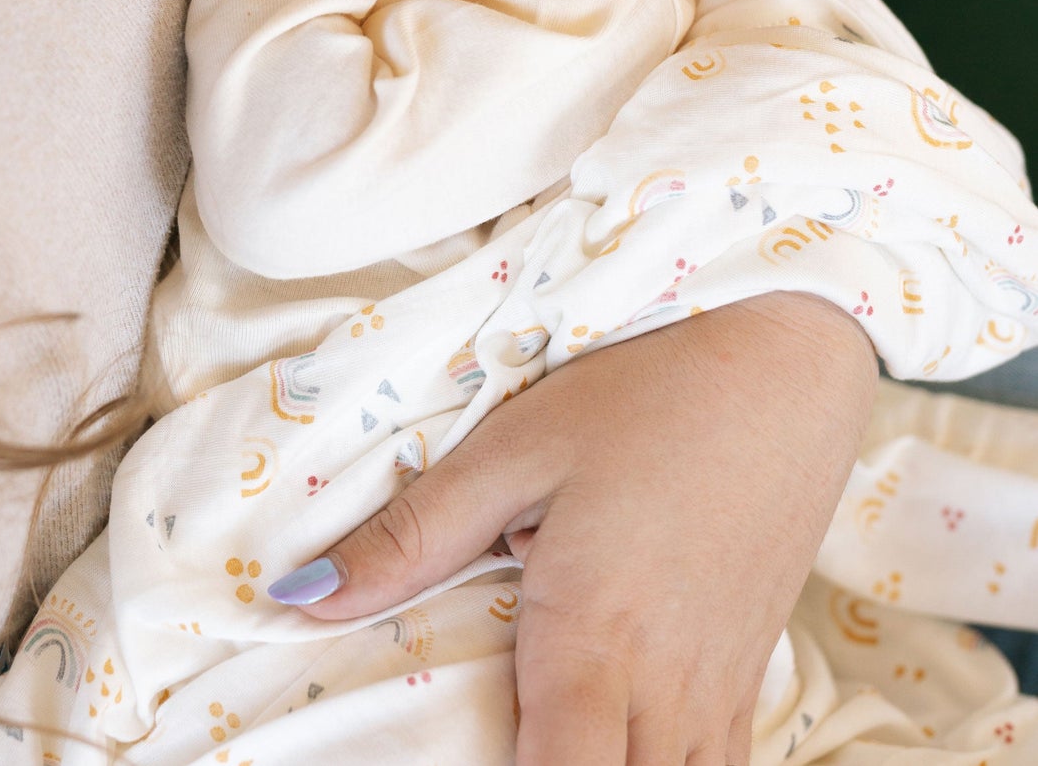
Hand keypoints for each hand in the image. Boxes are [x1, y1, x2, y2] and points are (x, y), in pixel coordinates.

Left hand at [278, 292, 876, 764]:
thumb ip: (412, 537)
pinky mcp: (753, 669)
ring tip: (548, 736)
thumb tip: (299, 598)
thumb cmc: (641, 395)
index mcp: (593, 637)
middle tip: (495, 740)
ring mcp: (721, 686)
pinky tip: (627, 741)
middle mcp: (665, 685)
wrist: (786, 359)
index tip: (456, 764)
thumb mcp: (514, 451)